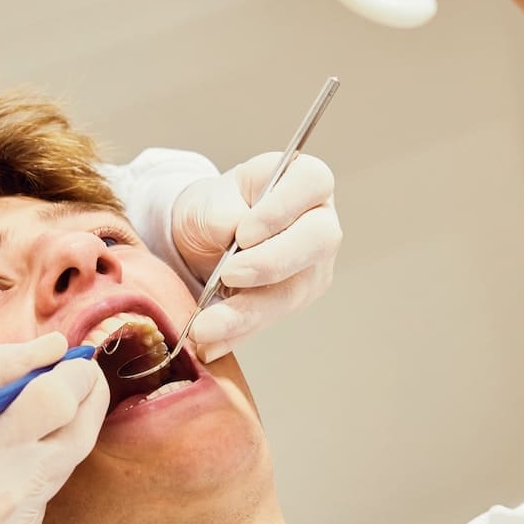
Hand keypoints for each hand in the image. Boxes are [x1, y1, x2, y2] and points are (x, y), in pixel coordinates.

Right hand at [0, 334, 108, 523]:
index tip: (75, 357)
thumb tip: (57, 345)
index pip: (56, 402)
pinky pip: (44, 498)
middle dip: (87, 399)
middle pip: (80, 437)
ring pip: (64, 467)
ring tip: (14, 428)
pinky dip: (33, 476)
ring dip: (54, 437)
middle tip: (76, 376)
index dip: (77, 373)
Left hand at [171, 153, 340, 361]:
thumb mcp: (208, 200)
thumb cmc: (214, 209)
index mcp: (304, 180)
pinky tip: (210, 343)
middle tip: (228, 275)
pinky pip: (270, 319)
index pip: (313, 183)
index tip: (243, 233)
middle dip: (271, 263)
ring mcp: (313, 264)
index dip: (281, 209)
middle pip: (318, 241)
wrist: (203, 241)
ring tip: (206, 327)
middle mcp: (319, 221)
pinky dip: (236, 332)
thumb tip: (232, 235)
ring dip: (247, 312)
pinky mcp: (296, 298)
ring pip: (294, 290)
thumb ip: (222, 214)